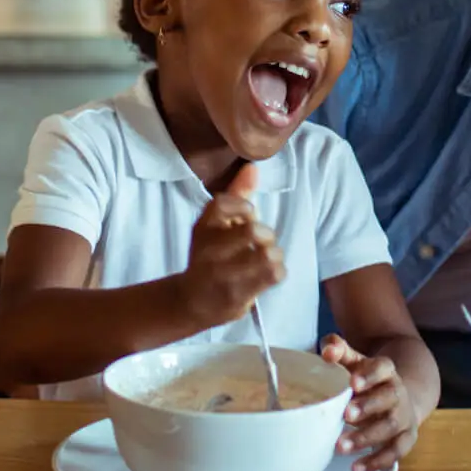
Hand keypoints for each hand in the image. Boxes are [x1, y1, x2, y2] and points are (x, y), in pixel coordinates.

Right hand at [181, 163, 285, 328]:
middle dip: (266, 233)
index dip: (243, 206)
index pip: (222, 204)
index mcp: (203, 229)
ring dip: (274, 254)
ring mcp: (222, 276)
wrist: (192, 302)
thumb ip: (236, 196)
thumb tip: (253, 168)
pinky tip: (267, 274)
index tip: (249, 214)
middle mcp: (210, 252)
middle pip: (253, 231)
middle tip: (262, 241)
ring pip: (268, 255)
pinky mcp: (236, 297)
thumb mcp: (216, 225)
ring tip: (266, 258)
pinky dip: (277, 271)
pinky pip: (274, 275)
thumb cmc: (210, 257)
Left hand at [321, 335, 418, 470]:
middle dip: (368, 407)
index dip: (370, 376)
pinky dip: (377, 461)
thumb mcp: (353, 361)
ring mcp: (403, 417)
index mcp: (386, 371)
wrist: (398, 396)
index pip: (383, 369)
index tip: (352, 383)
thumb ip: (338, 350)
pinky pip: (395, 452)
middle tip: (345, 415)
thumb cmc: (365, 379)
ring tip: (340, 446)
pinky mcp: (405, 439)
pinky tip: (356, 468)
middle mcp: (398, 393)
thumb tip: (327, 352)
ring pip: (390, 427)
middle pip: (389, 398)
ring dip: (366, 438)